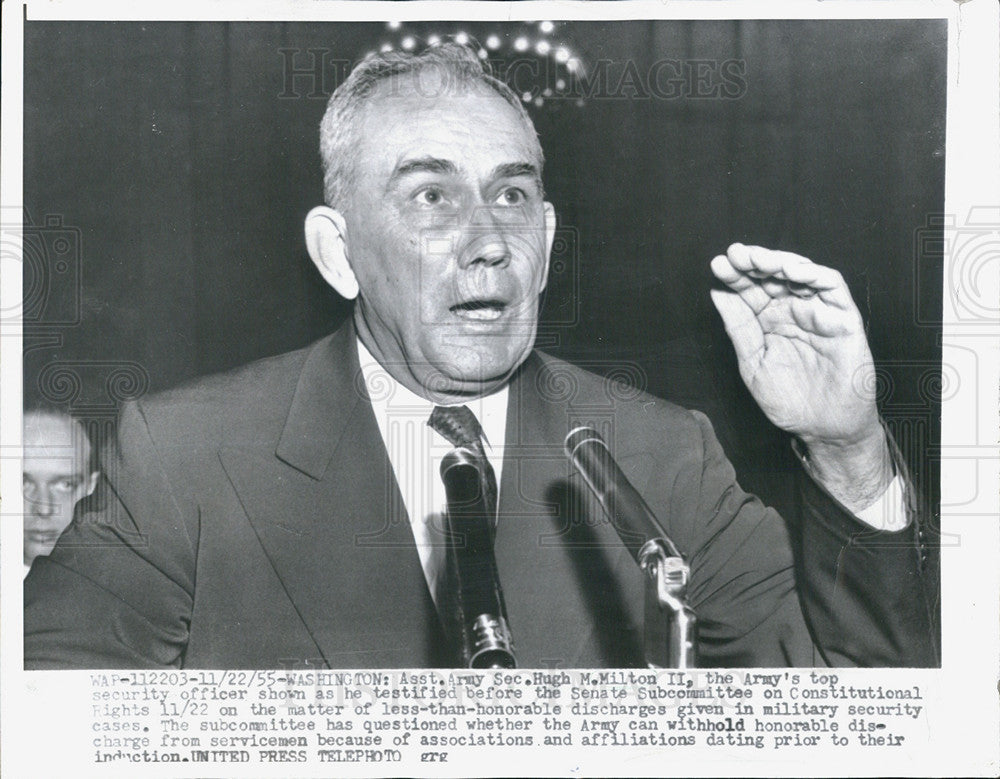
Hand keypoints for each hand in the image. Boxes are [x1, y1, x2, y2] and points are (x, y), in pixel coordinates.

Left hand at [710, 243, 891, 511]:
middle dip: (753, 262)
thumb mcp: (753, 363)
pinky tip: (792, 270)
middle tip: (735, 254)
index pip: (749, 290)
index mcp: (767, 320)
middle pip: (772, 276)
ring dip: (780, 261)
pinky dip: (815, 274)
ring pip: (801, 274)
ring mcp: (818, 312)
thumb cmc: (788, 399)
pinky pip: (834, 287)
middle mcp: (791, 311)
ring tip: (758, 259)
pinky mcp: (843, 318)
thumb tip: (717, 293)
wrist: (823, 427)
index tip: (718, 264)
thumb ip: (739, 329)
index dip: (735, 276)